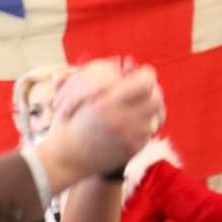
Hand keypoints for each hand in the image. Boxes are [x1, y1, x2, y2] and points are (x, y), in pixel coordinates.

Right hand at [37, 61, 160, 191]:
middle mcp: (122, 120)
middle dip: (149, 92)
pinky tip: (130, 124)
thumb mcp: (76, 95)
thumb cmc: (67, 124)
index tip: (136, 75)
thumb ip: (100, 76)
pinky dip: (141, 125)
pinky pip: (148, 131)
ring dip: (146, 109)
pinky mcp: (133, 149)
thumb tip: (124, 62)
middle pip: (156, 98)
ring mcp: (130, 136)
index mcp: (106, 103)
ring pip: (154, 115)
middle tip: (140, 91)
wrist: (65, 159)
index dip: (143, 75)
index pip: (146, 81)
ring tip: (136, 107)